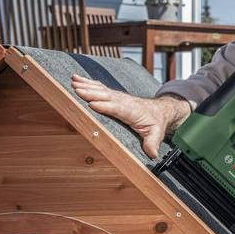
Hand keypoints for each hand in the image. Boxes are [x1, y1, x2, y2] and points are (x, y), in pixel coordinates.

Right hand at [70, 74, 188, 158]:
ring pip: (101, 90)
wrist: (160, 110)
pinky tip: (78, 79)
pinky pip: (100, 88)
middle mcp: (123, 101)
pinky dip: (88, 83)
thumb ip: (152, 143)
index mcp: (132, 111)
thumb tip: (152, 154)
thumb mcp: (156, 133)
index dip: (106, 106)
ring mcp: (118, 97)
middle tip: (77, 90)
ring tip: (74, 82)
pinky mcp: (114, 95)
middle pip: (106, 97)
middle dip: (91, 93)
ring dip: (87, 85)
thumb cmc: (156, 122)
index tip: (93, 104)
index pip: (117, 108)